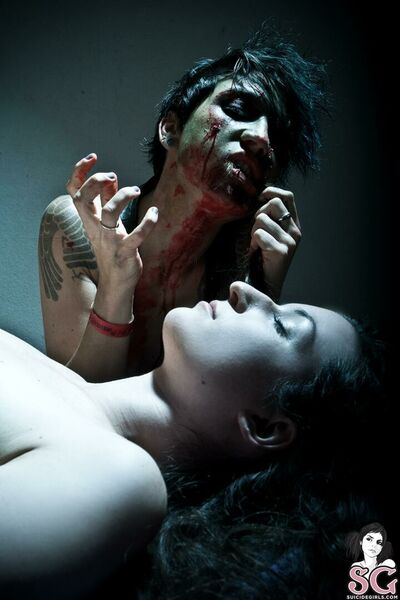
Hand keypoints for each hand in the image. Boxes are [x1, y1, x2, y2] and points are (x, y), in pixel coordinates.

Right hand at [66, 154, 157, 290]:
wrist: (116, 284)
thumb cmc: (113, 250)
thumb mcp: (108, 224)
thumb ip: (108, 201)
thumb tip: (111, 178)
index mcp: (90, 219)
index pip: (74, 192)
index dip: (79, 172)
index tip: (93, 158)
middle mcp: (95, 229)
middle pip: (83, 200)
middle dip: (95, 183)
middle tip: (112, 176)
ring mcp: (109, 241)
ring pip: (108, 214)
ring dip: (122, 198)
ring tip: (136, 191)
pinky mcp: (125, 253)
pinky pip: (135, 237)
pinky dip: (147, 224)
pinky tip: (154, 213)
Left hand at [249, 186, 300, 300]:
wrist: (266, 283)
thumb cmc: (263, 256)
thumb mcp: (270, 233)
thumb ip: (270, 217)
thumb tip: (260, 197)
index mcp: (294, 224)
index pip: (288, 197)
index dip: (272, 192)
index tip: (260, 197)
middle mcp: (296, 231)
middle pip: (273, 203)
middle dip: (258, 214)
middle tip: (256, 231)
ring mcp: (290, 241)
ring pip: (262, 219)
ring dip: (253, 231)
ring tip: (256, 244)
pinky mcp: (282, 251)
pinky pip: (259, 235)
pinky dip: (253, 243)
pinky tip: (256, 252)